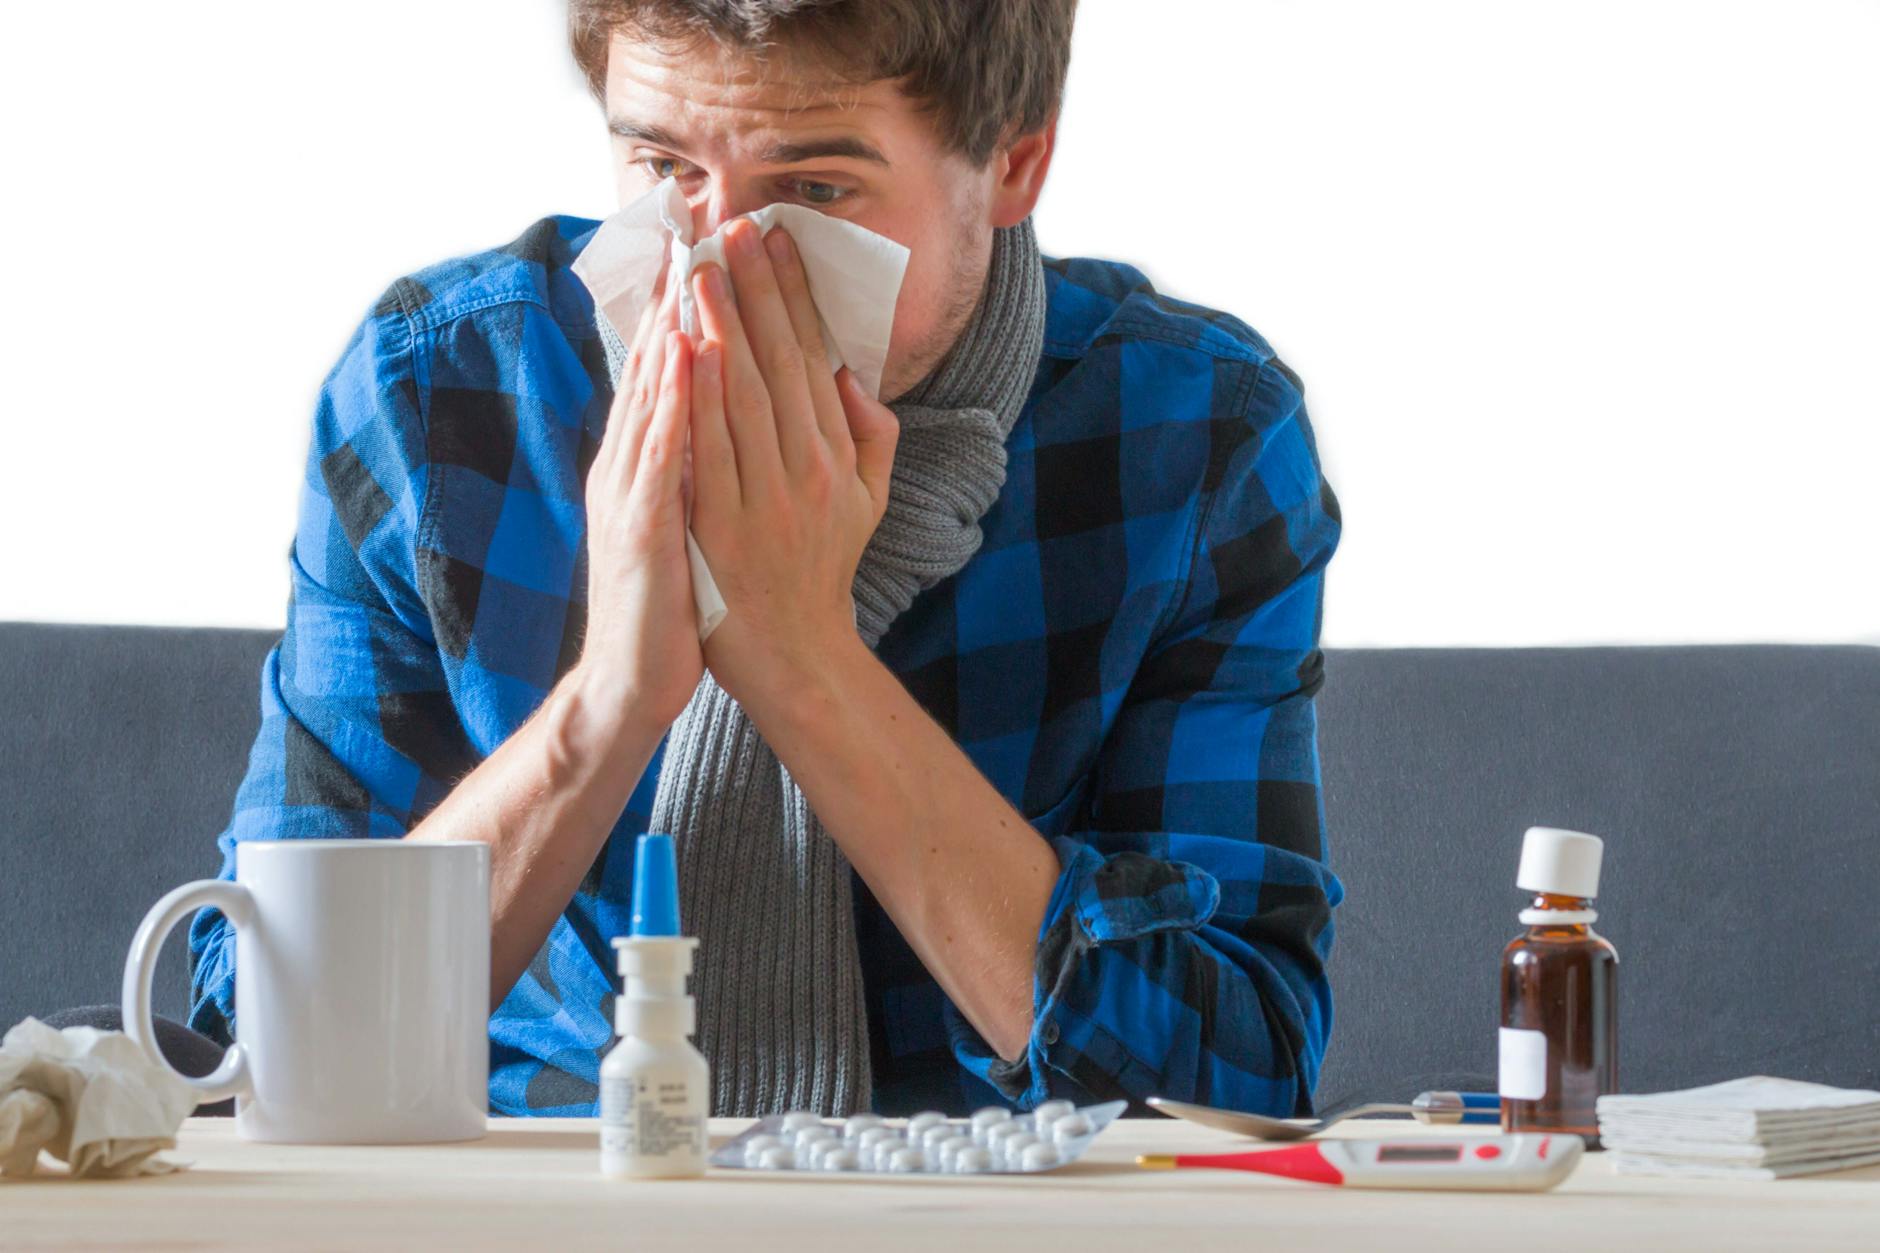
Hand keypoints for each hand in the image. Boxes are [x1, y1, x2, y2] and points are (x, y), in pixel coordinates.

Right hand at [573, 253, 703, 730]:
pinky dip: (671, 399)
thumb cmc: (671, 603)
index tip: (704, 242)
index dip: (684, 303)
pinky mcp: (642, 526)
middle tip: (692, 219)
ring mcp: (630, 491)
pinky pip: (659, 453)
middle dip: (674, 289)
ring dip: (670, 323)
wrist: (632, 679)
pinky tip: (686, 353)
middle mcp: (629, 463)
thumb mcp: (682, 518)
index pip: (669, 367)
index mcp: (647, 461)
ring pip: (653, 393)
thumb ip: (692, 462)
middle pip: (654, 362)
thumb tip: (713, 411)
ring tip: (688, 259)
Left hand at [685, 217, 900, 708]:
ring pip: (744, 397)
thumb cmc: (823, 570)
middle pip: (779, 363)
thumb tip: (851, 373)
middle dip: (754, 290)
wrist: (796, 655)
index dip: (792, 294)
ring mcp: (765, 498)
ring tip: (703, 269)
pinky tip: (687, 351)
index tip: (773, 241)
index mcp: (839, 456)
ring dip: (723, 327)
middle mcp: (808, 469)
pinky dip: (699, 399)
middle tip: (733, 228)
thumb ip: (871, 435)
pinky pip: (710, 452)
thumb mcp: (870, 502)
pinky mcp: (722, 527)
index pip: (813, 357)